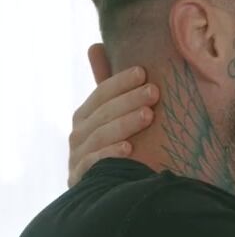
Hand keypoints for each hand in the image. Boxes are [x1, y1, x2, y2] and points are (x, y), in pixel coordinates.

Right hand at [67, 44, 158, 186]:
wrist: (118, 190)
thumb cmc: (121, 145)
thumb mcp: (117, 116)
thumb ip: (109, 86)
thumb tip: (95, 45)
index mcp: (86, 116)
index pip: (101, 95)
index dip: (120, 82)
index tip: (143, 72)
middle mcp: (78, 135)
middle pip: (102, 114)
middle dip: (128, 100)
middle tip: (154, 92)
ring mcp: (77, 158)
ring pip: (98, 137)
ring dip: (124, 124)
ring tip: (148, 116)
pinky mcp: (81, 181)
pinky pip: (93, 166)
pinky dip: (110, 156)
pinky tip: (130, 150)